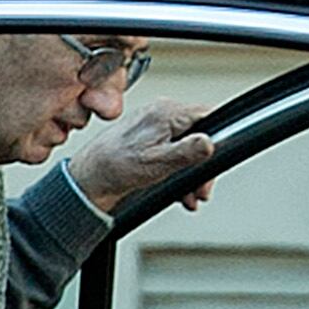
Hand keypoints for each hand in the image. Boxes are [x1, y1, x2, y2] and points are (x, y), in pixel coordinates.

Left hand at [68, 100, 216, 213]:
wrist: (91, 177)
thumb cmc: (117, 166)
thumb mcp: (159, 162)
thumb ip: (188, 152)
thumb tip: (210, 143)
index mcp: (166, 113)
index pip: (207, 116)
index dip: (217, 140)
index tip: (215, 164)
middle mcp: (162, 114)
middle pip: (199, 135)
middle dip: (203, 166)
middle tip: (201, 189)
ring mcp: (156, 126)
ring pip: (188, 147)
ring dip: (192, 173)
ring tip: (190, 195)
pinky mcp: (151, 139)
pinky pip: (175, 152)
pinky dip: (179, 171)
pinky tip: (179, 190)